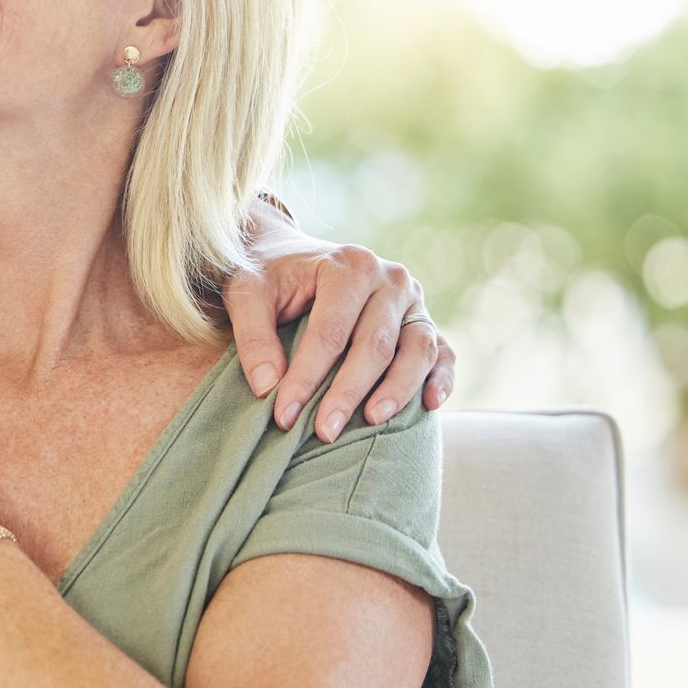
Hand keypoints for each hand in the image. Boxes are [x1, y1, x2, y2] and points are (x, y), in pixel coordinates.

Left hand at [226, 212, 456, 443]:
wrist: (291, 256)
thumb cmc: (268, 277)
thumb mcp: (246, 293)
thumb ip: (253, 336)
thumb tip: (266, 388)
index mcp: (348, 267)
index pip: (330, 331)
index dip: (307, 376)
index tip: (284, 415)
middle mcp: (389, 279)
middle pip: (375, 344)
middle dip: (348, 392)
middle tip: (324, 432)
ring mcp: (412, 300)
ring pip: (416, 349)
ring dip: (397, 389)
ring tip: (372, 420)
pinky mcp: (423, 321)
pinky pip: (441, 351)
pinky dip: (441, 378)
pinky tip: (430, 405)